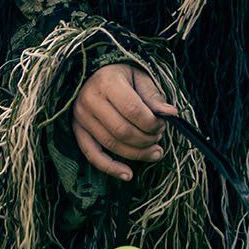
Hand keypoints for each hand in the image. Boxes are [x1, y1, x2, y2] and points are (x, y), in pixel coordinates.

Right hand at [73, 62, 176, 181]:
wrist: (92, 73)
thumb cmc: (120, 76)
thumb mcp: (139, 77)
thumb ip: (153, 95)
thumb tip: (171, 114)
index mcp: (107, 83)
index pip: (132, 110)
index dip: (151, 123)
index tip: (163, 124)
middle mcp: (90, 100)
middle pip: (123, 131)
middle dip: (147, 139)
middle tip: (159, 137)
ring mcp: (81, 117)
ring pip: (111, 145)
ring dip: (137, 153)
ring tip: (155, 151)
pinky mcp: (77, 130)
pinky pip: (92, 155)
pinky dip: (110, 168)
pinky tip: (128, 175)